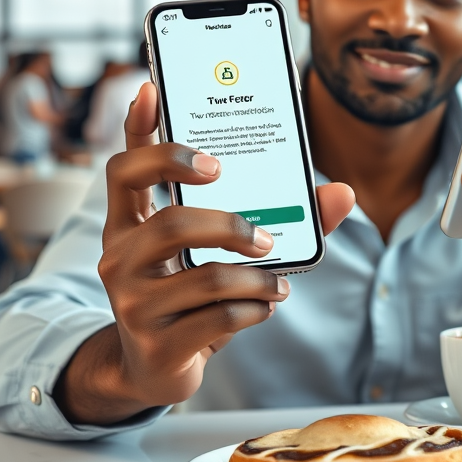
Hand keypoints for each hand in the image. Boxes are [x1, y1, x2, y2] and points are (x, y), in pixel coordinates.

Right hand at [54, 83, 354, 424]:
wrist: (153, 366)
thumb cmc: (190, 292)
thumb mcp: (217, 252)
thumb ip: (279, 215)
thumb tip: (343, 192)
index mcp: (129, 224)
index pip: (123, 168)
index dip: (139, 130)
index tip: (158, 94)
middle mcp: (119, 258)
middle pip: (172, 221)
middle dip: (230, 224)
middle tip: (265, 234)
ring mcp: (132, 303)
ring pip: (206, 276)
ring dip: (258, 278)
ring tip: (279, 281)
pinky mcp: (156, 345)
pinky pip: (219, 318)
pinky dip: (255, 309)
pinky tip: (265, 306)